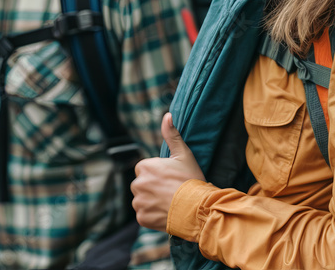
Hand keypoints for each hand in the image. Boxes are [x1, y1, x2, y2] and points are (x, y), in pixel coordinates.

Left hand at [131, 112, 204, 231]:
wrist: (196, 208)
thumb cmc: (190, 180)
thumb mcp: (183, 154)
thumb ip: (172, 135)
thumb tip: (167, 116)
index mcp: (145, 167)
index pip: (145, 169)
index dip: (158, 174)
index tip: (170, 178)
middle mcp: (137, 184)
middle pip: (142, 185)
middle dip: (152, 187)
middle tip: (170, 191)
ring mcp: (139, 202)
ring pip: (142, 200)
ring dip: (151, 201)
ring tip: (169, 202)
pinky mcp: (141, 218)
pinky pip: (143, 215)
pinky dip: (152, 215)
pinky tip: (165, 212)